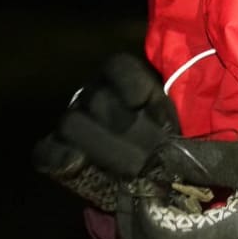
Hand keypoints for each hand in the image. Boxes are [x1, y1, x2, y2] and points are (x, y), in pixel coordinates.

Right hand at [33, 53, 179, 209]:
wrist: (144, 171)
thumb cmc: (164, 138)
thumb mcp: (174, 122)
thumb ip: (176, 116)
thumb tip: (192, 121)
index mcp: (122, 79)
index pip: (118, 66)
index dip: (128, 80)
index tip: (140, 100)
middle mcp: (94, 94)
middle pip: (99, 100)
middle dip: (127, 130)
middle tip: (153, 157)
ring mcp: (71, 121)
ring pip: (74, 123)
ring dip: (106, 148)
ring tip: (135, 170)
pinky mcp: (54, 151)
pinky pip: (45, 151)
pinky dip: (57, 157)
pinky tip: (74, 163)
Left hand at [117, 138, 237, 238]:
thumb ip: (201, 160)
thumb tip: (157, 153)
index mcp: (218, 237)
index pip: (157, 234)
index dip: (141, 205)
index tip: (142, 172)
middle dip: (133, 219)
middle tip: (135, 180)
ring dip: (146, 221)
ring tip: (151, 184)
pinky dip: (164, 222)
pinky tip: (173, 193)